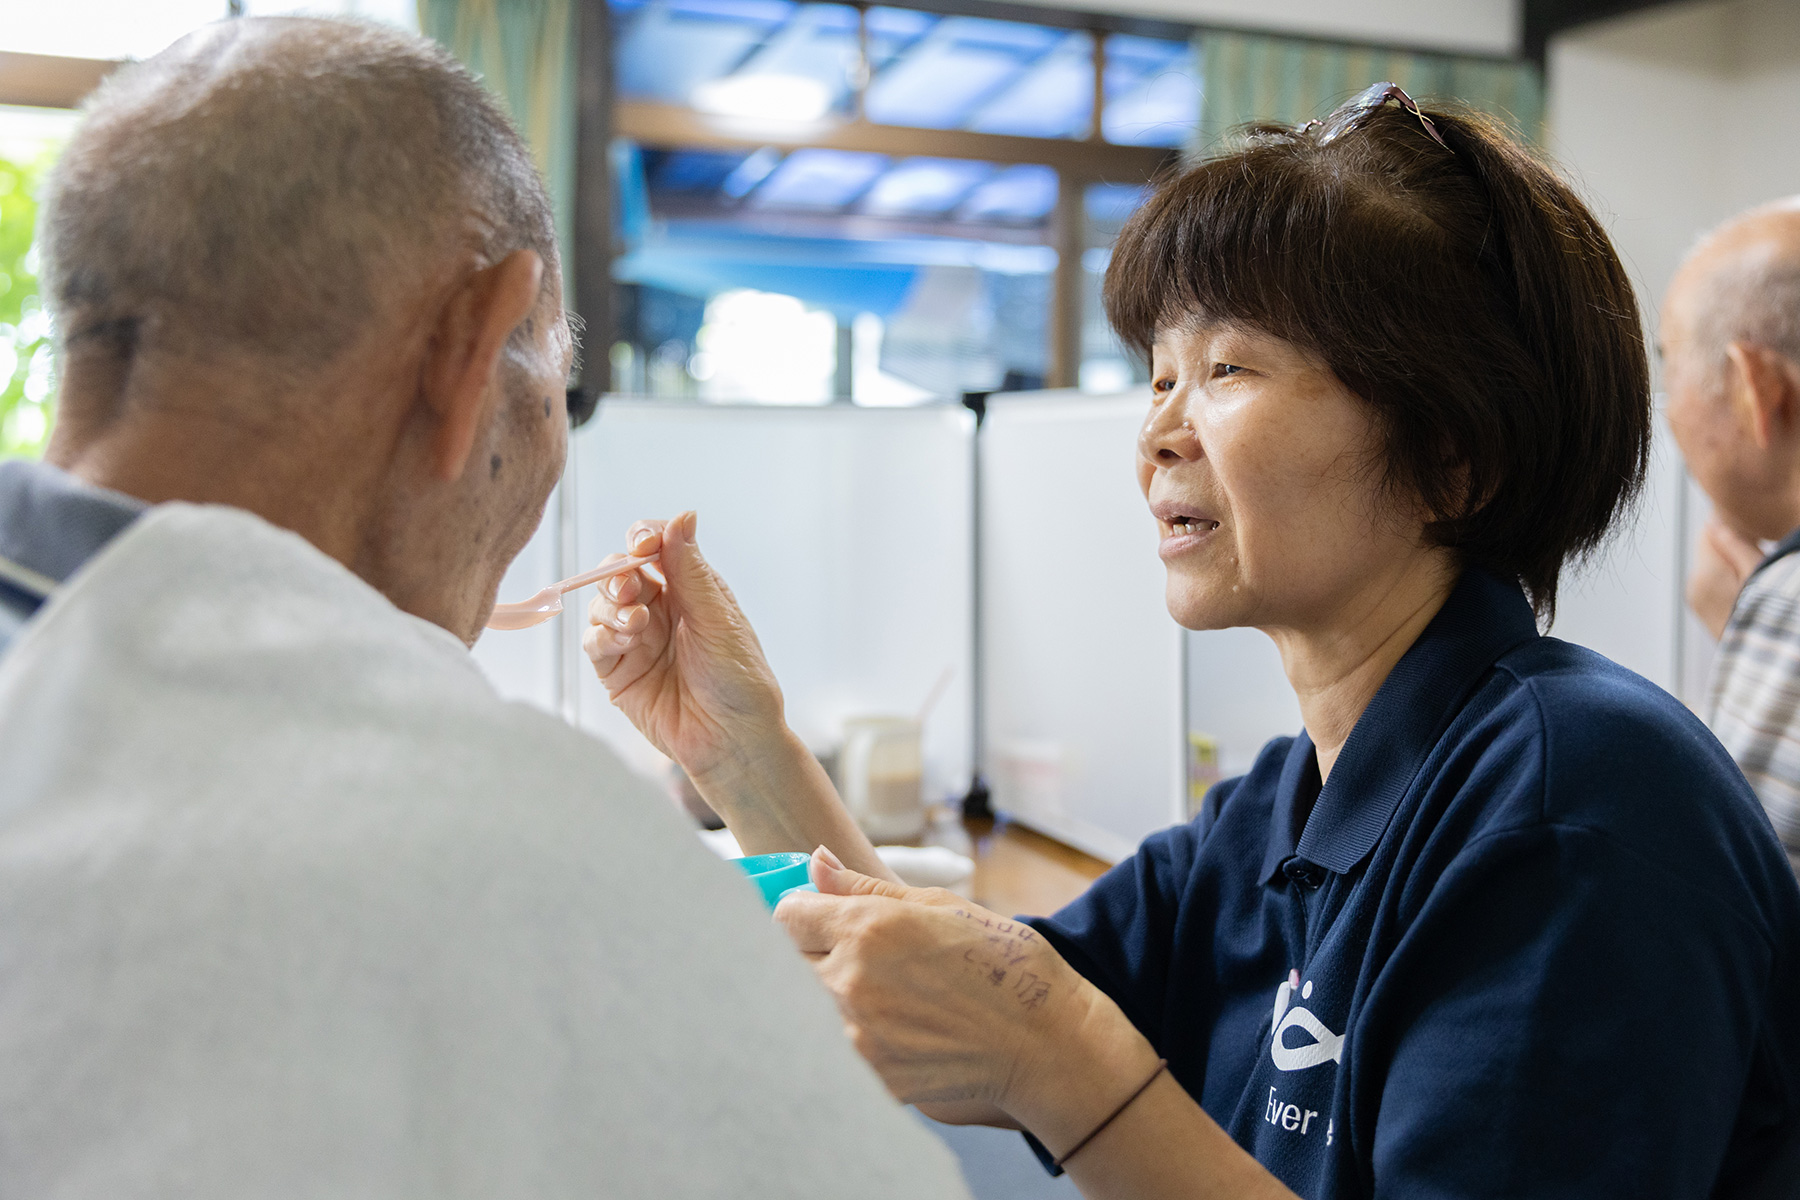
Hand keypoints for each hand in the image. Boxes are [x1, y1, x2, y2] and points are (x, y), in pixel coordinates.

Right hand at [584, 512, 784, 780]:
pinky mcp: (618, 671)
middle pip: (621, 572)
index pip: (656, 547)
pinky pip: (595, 641)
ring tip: (636, 625)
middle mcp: (660, 609)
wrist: (732, 740)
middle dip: (620, 573)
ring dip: (612, 606)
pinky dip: (602, 635)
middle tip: (630, 587)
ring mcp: (636, 640)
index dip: (644, 538)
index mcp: (691, 589)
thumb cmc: (739, 680)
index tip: (643, 543)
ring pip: (603, 604)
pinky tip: (625, 642)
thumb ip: (691, 570)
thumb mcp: (717, 619)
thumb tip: (684, 514)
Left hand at [775, 848, 1146, 1121]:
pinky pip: (841, 1050)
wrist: (1049, 1044)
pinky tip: (905, 1029)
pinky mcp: (872, 1078)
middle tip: (867, 958)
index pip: (787, 915)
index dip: (806, 912)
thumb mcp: (941, 907)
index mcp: (868, 929)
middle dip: (817, 954)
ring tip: (893, 995)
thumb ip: (865, 888)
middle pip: (789, 963)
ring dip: (837, 997)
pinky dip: (861, 1036)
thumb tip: (816, 864)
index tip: (827, 918)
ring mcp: (858, 1036)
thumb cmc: (1005, 964)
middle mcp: (852, 981)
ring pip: (812, 1009)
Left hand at [1687, 516, 1762, 639]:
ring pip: (1711, 566)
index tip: (1754, 536)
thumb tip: (1715, 523)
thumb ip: (1737, 547)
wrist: (1763, 660)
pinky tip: (1747, 591)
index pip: (1707, 531)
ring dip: (1731, 565)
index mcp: (1704, 574)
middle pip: (1708, 549)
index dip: (1731, 527)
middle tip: (1759, 559)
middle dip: (1731, 548)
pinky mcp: (1702, 611)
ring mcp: (1695, 601)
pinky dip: (1728, 580)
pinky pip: (1712, 583)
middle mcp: (1692, 586)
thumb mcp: (1761, 575)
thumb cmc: (1768, 617)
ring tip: (1755, 579)